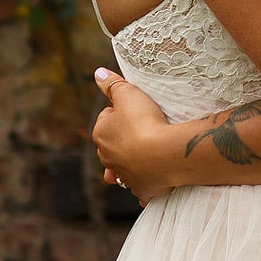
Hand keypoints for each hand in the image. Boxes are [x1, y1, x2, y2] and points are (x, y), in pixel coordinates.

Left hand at [92, 67, 175, 205]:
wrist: (161, 154)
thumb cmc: (143, 122)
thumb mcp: (128, 94)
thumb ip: (113, 84)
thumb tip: (98, 73)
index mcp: (100, 134)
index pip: (106, 119)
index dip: (122, 112)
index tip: (136, 110)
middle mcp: (107, 157)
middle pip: (113, 145)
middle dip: (124, 139)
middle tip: (143, 129)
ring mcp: (124, 175)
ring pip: (123, 168)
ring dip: (131, 163)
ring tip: (144, 156)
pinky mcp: (141, 188)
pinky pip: (141, 185)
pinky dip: (145, 182)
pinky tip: (154, 177)